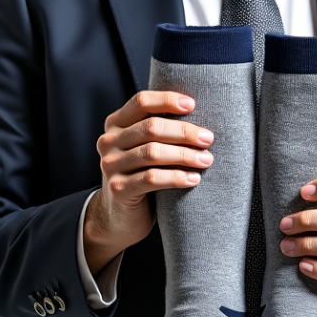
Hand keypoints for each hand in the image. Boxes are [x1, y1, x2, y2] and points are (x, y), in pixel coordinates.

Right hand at [84, 91, 214, 273]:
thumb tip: (199, 113)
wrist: (120, 216)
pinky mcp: (118, 189)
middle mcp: (109, 141)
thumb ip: (159, 130)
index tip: (193, 105)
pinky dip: (176, 177)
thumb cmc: (141, 174)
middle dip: (184, 132)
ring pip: (152, 153)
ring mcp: (110, 165)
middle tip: (208, 139)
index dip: (167, 100)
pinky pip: (151, 179)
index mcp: (116, 124)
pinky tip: (193, 179)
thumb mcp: (144, 147)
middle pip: (151, 128)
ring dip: (184, 155)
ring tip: (206, 160)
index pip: (141, 102)